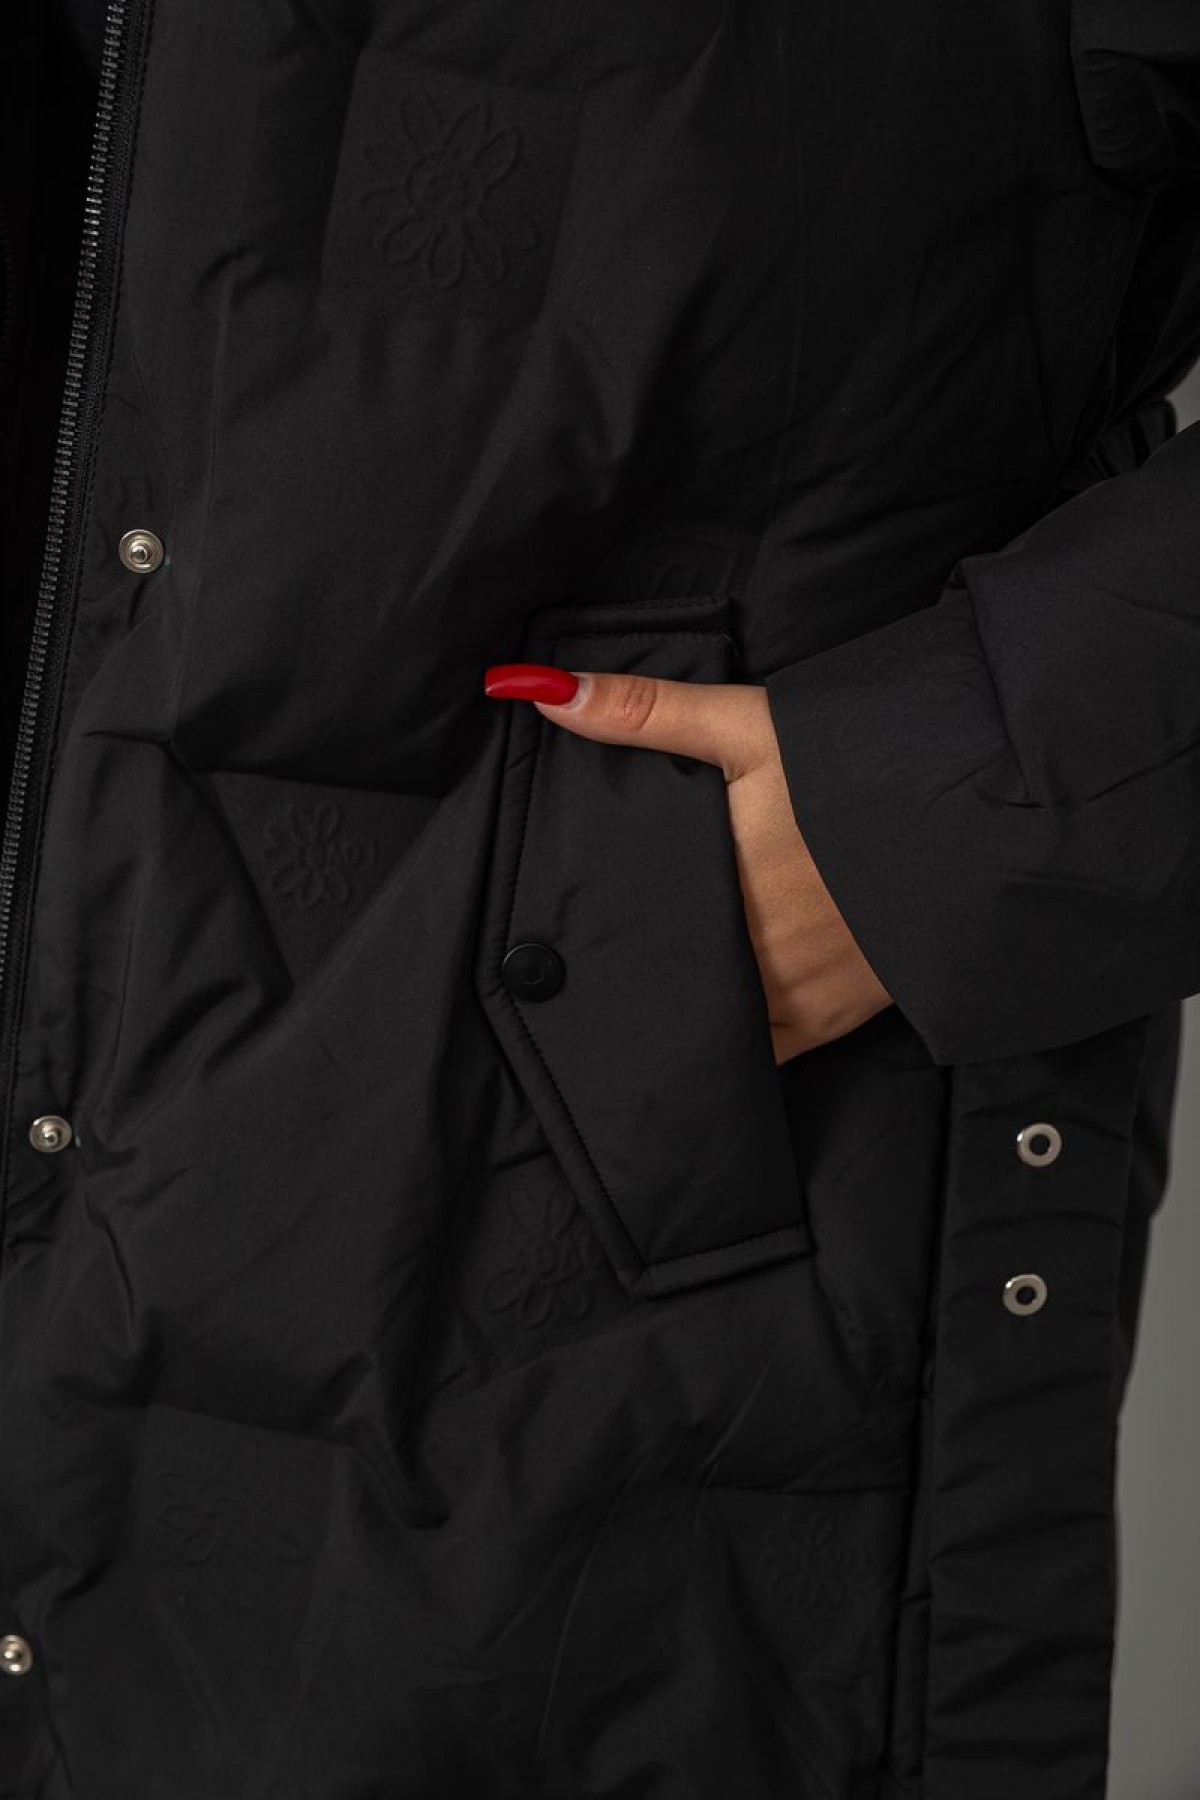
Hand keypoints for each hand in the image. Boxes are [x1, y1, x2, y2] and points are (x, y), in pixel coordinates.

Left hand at [484, 663, 894, 1064]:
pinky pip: (764, 1048)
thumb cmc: (863, 762)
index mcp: (714, 882)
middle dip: (635, 965)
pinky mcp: (834, 1017)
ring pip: (709, 1018)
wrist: (992, 815)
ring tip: (656, 987)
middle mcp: (746, 951)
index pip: (628, 919)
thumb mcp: (751, 724)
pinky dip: (737, 1038)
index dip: (596, 922)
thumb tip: (535, 690)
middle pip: (665, 972)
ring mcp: (792, 992)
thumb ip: (645, 711)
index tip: (563, 923)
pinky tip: (717, 1022)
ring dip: (685, 1005)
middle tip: (602, 956)